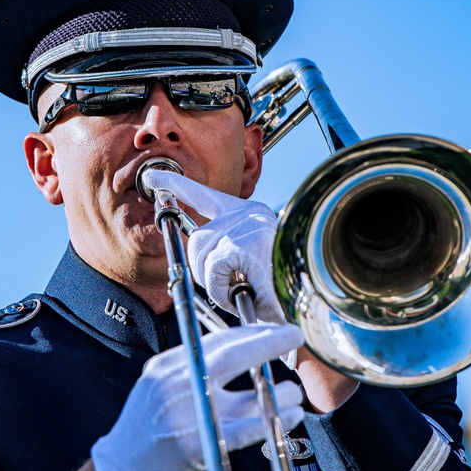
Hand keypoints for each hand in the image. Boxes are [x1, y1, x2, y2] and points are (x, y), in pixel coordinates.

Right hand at [90, 325, 304, 470]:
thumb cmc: (144, 430)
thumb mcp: (159, 387)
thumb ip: (192, 371)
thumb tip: (239, 355)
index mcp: (168, 366)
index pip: (215, 340)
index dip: (249, 332)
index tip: (273, 328)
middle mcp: (175, 384)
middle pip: (231, 355)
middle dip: (268, 341)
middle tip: (293, 335)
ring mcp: (184, 413)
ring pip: (242, 396)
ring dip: (276, 392)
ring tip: (293, 392)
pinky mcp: (194, 445)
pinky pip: (242, 431)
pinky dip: (270, 421)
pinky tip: (289, 414)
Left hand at [143, 169, 282, 323]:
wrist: (316, 285)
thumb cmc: (287, 282)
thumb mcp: (256, 259)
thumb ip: (230, 254)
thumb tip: (208, 264)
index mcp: (249, 214)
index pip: (205, 195)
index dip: (178, 187)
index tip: (155, 178)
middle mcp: (246, 214)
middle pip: (197, 237)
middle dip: (202, 267)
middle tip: (225, 284)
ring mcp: (243, 227)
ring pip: (201, 254)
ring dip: (215, 282)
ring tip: (244, 289)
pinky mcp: (242, 245)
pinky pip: (212, 270)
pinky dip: (222, 289)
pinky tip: (246, 292)